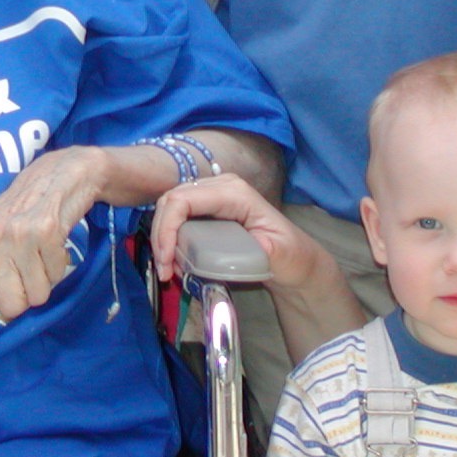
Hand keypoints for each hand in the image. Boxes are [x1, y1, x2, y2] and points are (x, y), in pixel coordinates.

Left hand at [0, 148, 101, 319]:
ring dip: (43, 280)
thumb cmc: (20, 208)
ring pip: (37, 295)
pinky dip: (58, 266)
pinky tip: (51, 246)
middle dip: (24, 295)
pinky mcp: (47, 230)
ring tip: (39, 254)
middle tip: (26, 270)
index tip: (1, 284)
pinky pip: (56, 277)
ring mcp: (17, 232)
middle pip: (10, 305)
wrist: (58, 175)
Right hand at [150, 173, 320, 286]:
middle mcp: (219, 186)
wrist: (295, 260)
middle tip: (164, 270)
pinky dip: (170, 239)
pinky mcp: (206, 208)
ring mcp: (211, 195)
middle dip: (160, 236)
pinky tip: (176, 261)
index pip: (184, 200)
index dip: (167, 228)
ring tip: (169, 269)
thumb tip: (236, 248)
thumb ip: (261, 248)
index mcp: (234, 192)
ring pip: (170, 208)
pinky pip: (177, 216)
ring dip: (162, 238)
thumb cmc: (290, 255)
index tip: (167, 260)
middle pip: (171, 201)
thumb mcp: (280, 254)